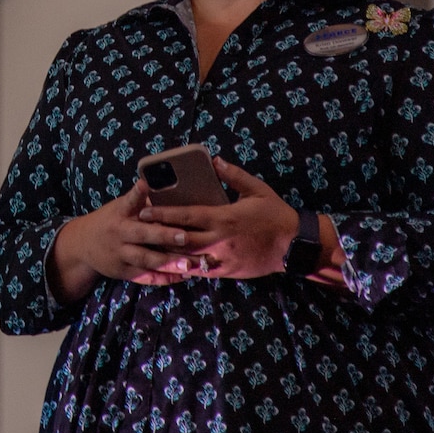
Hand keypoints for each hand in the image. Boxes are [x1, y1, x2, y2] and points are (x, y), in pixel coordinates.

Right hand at [49, 181, 222, 302]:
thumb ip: (138, 201)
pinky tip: (180, 277)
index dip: (137, 193)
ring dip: (168, 263)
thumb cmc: (110, 220)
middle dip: (164, 235)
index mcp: (119, 213)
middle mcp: (119, 234)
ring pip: (146, 259)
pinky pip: (144, 276)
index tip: (144, 185)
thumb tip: (162, 186)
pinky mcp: (123, 272)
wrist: (83, 244)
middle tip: (185, 236)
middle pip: (143, 235)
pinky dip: (162, 278)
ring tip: (189, 264)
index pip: (129, 201)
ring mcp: (121, 254)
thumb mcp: (119, 207)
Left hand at [141, 157, 348, 288]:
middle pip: (182, 238)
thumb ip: (233, 176)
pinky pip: (203, 271)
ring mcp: (223, 257)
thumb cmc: (275, 214)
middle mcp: (220, 239)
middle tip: (139, 230)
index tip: (145, 211)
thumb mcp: (257, 189)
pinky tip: (174, 264)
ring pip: (189, 258)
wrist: (294, 245)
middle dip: (159, 234)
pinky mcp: (228, 271)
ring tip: (150, 247)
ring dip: (169, 253)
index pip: (187, 215)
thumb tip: (215, 161)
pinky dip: (187, 267)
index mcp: (224, 217)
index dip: (164, 214)